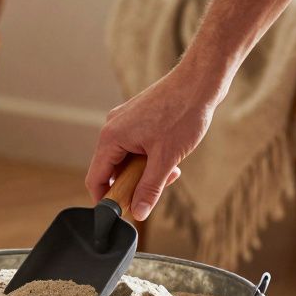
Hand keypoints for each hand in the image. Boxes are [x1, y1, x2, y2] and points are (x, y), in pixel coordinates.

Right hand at [86, 63, 224, 219]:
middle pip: (112, 169)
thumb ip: (149, 189)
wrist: (199, 82)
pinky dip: (150, 156)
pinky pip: (135, 145)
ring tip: (171, 167)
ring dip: (146, 169)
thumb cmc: (182, 114)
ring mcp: (124, 121)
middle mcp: (112, 128)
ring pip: (126, 158)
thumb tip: (138, 213)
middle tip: (160, 185)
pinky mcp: (136, 118)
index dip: (105, 199)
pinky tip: (171, 153)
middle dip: (135, 182)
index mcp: (110, 138)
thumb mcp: (166, 159)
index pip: (95, 177)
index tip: (120, 212)